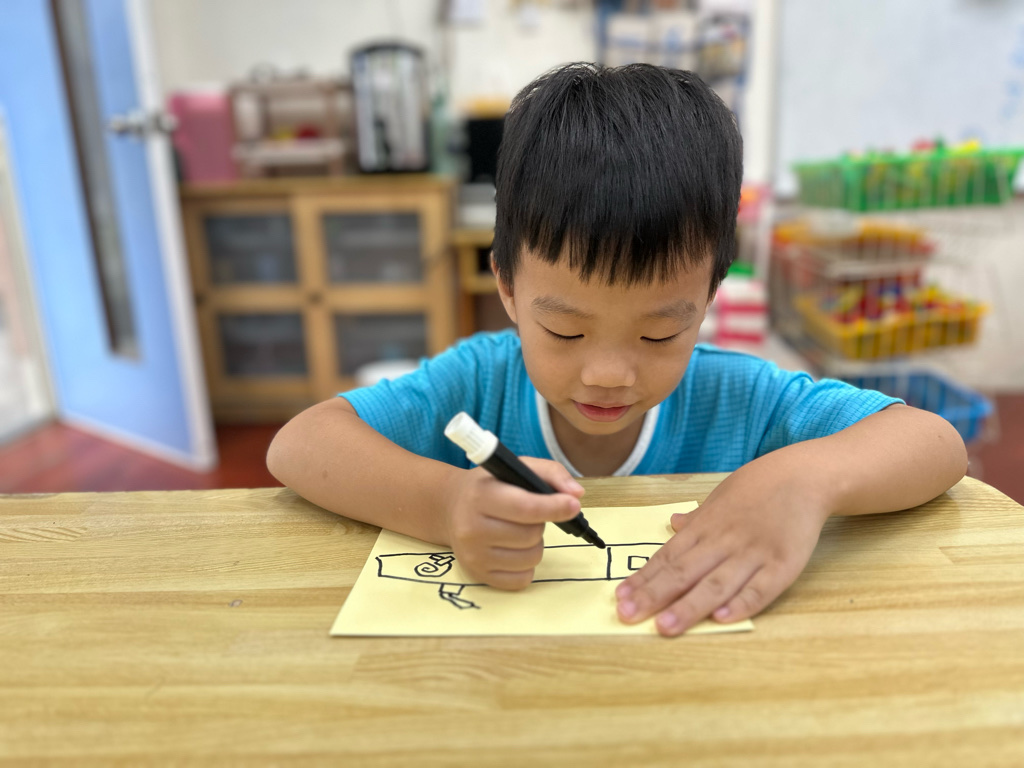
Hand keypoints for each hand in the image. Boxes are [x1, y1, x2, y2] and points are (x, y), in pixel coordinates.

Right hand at [445, 457, 584, 590]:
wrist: (450, 507)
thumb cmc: (490, 486)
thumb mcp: (516, 467)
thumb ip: (550, 473)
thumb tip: (576, 494)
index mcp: (481, 496)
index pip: (525, 508)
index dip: (554, 507)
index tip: (573, 505)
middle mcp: (472, 527)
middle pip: (531, 535)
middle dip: (539, 524)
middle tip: (527, 515)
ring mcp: (473, 555)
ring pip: (531, 558)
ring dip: (534, 544)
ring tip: (519, 531)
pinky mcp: (477, 575)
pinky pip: (522, 579)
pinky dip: (526, 565)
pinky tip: (513, 549)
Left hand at [615, 464, 831, 635]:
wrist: (804, 476)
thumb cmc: (759, 486)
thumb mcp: (721, 496)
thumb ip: (699, 518)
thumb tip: (673, 524)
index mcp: (706, 526)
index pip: (668, 557)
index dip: (644, 579)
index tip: (621, 597)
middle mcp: (724, 541)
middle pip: (684, 572)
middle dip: (654, 596)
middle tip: (628, 616)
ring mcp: (753, 554)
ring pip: (716, 585)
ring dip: (689, 607)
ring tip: (664, 627)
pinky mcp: (783, 565)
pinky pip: (760, 589)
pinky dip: (741, 604)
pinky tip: (720, 620)